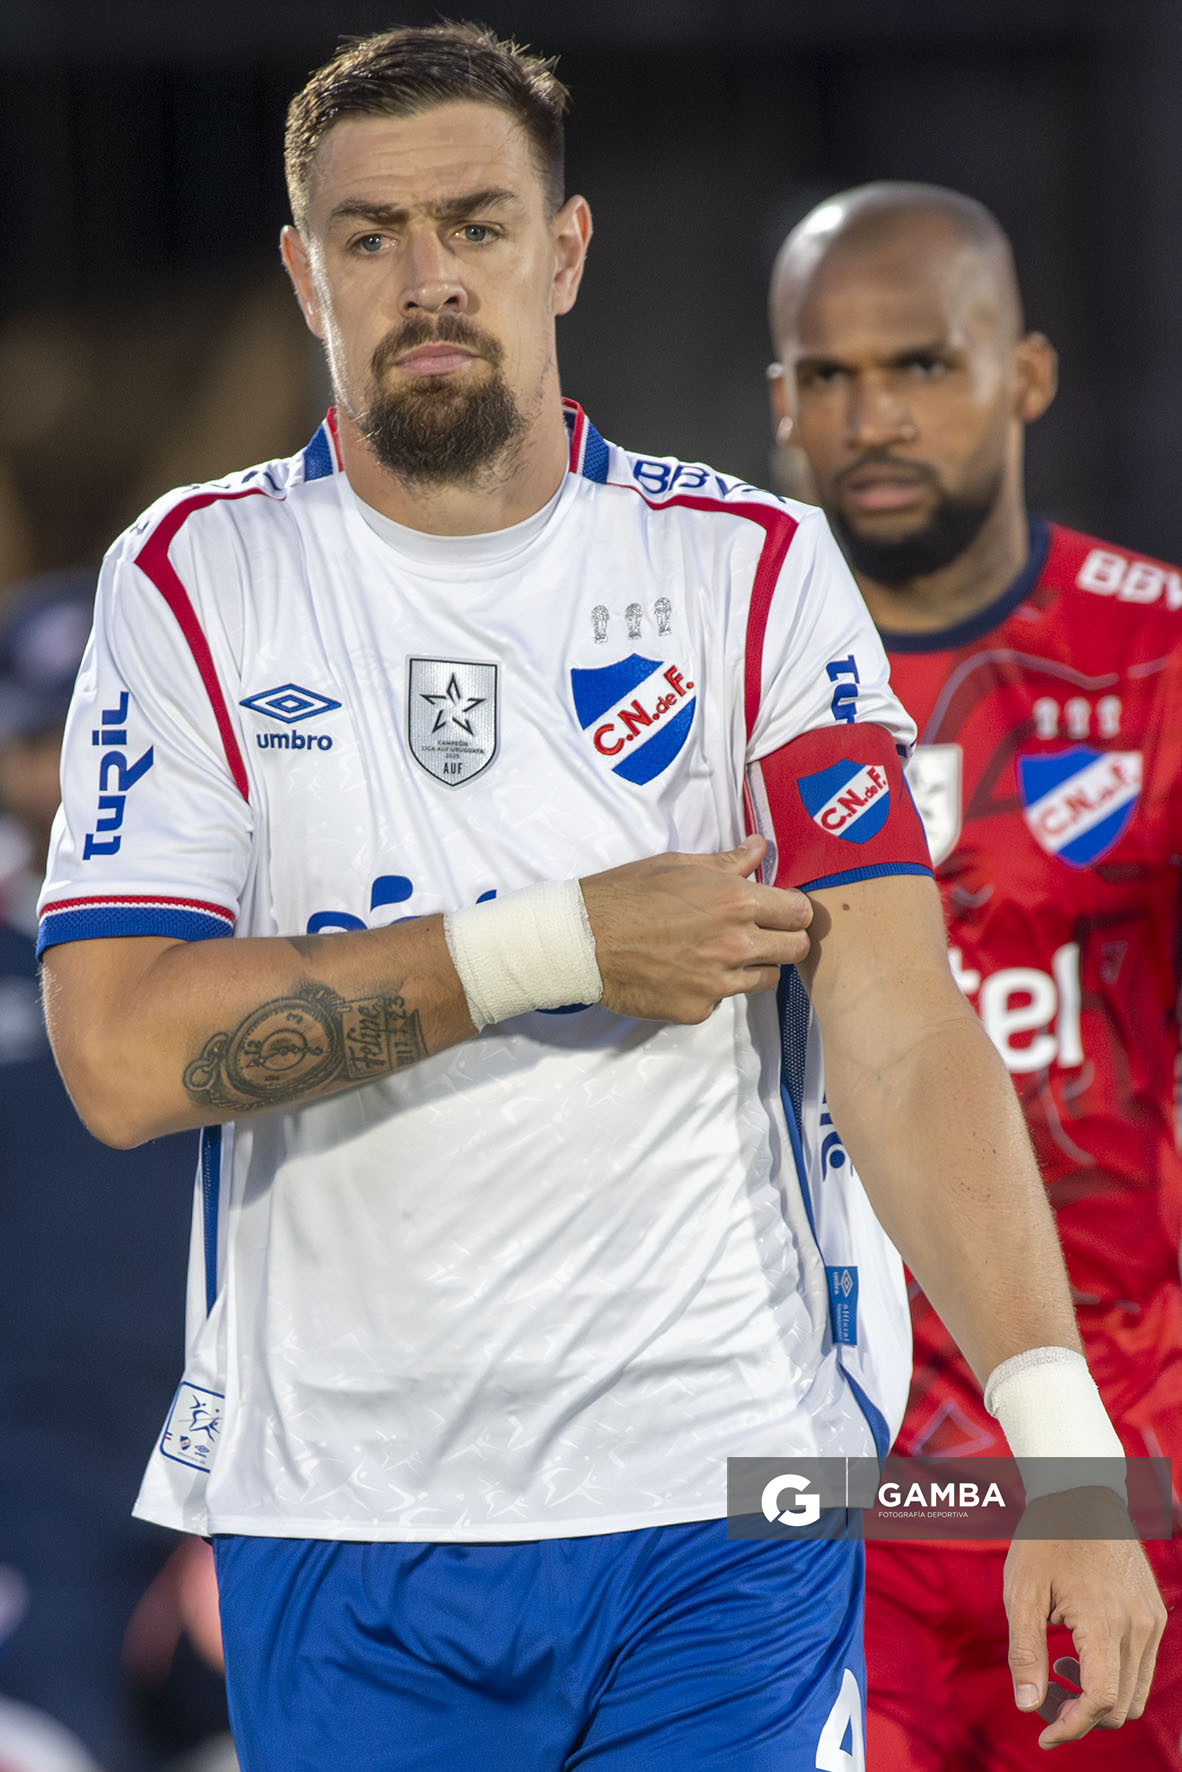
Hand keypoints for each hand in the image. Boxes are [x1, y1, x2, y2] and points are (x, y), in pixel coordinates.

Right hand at [581, 833, 811, 1022]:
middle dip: (786, 939)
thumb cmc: (627, 894)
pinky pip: (724, 998)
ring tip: (721, 952)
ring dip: (754, 965)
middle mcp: (736, 944)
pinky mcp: (699, 1008)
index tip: (781, 910)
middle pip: (796, 949)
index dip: (793, 910)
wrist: (584, 939)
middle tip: (761, 933)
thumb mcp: (678, 865)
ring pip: (767, 978)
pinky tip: (686, 971)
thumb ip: (729, 863)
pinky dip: (714, 987)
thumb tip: (761, 848)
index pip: (800, 912)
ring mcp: (719, 981)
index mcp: (736, 901)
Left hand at [1003, 1491, 1165, 1745]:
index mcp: (1104, 1622)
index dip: (1071, 1727)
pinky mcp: (1154, 1615)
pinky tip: (1077, 1653)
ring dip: (1098, 1699)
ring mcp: (1152, 1621)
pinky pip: (1141, 1667)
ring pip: (1135, 1692)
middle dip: (1081, 1716)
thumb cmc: (1045, 1538)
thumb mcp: (1022, 1591)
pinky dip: (1113, 1677)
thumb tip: (1028, 1706)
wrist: (1082, 1492)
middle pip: (1120, 1706)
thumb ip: (1025, 1651)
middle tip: (1043, 1697)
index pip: (1100, 1701)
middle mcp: (1139, 1627)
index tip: (1043, 1733)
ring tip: (1058, 1669)